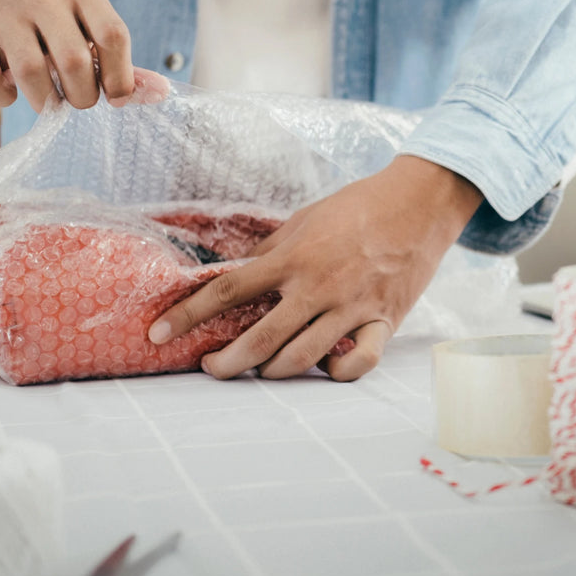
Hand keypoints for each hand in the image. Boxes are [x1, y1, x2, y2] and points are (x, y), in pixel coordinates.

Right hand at [0, 0, 166, 109]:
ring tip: (50, 102)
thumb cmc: (62, 31)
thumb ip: (128, 69)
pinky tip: (13, 92)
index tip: (115, 97)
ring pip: (30, 71)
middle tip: (79, 100)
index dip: (120, 77)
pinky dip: (4, 99)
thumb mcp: (96, 37)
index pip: (113, 36)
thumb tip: (163, 93)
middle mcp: (45, 0)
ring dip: (46, 101)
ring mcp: (7, 17)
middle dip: (82, 96)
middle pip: (73, 60)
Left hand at [148, 156, 483, 380]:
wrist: (417, 203)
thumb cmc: (356, 207)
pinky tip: (325, 367)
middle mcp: (317, 286)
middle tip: (209, 367)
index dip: (188, 313)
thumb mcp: (304, 219)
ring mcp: (351, 307)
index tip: (159, 332)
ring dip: (271, 371)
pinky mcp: (384, 321)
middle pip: (259, 338)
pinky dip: (338, 372)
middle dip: (225, 362)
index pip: (228, 289)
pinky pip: (359, 363)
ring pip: (302, 358)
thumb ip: (271, 251)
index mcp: (292, 257)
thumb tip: (239, 272)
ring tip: (258, 369)